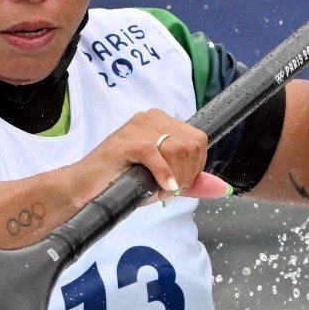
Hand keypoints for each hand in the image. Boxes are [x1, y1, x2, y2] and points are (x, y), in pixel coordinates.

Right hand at [87, 108, 226, 201]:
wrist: (84, 188)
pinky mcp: (125, 141)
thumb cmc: (121, 182)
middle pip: (191, 145)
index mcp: (161, 121)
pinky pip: (155, 154)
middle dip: (186, 174)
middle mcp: (151, 118)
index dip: (195, 167)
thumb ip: (191, 182)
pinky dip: (163, 174)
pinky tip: (161, 188)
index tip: (180, 184)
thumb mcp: (163, 181)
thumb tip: (224, 189)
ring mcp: (137, 127)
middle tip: (168, 191)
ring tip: (158, 191)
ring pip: (177, 149)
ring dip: (174, 177)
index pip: (198, 140)